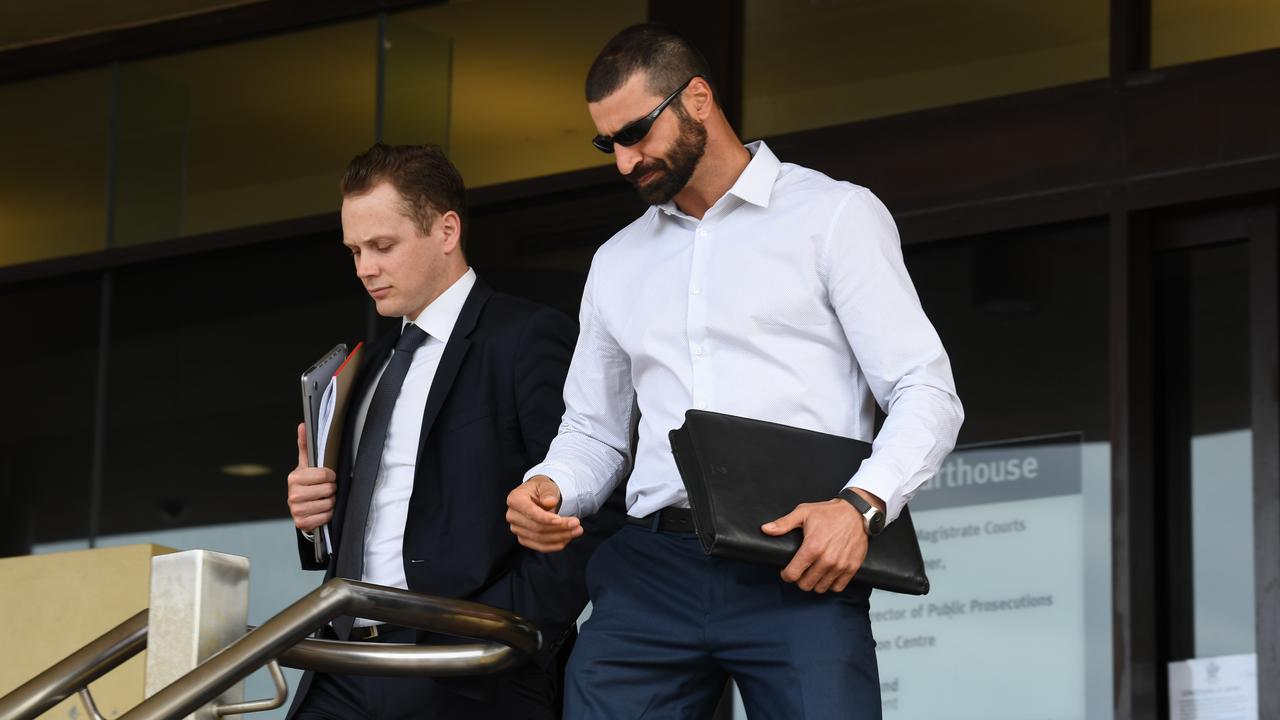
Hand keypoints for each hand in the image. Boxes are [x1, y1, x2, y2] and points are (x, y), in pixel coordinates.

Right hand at [287, 423, 336, 531]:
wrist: (300, 508)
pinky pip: (325, 517)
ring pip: (328, 504)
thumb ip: (305, 446)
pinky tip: (321, 510)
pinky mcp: (301, 523)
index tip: (328, 477)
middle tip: (326, 489)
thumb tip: (303, 425)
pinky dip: (327, 514)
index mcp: (294, 477)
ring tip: (324, 499)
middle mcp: (292, 494)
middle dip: (331, 490)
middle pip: (328, 490)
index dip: (331, 476)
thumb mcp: (306, 465)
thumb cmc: (307, 483)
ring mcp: (296, 510)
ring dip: (330, 502)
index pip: (325, 475)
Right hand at [506, 475, 582, 551]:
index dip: (546, 518)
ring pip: (539, 538)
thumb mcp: (546, 484)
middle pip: (536, 527)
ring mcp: (517, 529)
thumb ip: (547, 492)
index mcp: (515, 499)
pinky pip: (539, 546)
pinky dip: (554, 545)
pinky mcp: (524, 538)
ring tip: (577, 531)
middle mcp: (512, 516)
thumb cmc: (542, 489)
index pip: (530, 512)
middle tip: (577, 524)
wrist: (538, 496)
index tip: (561, 520)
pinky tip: (567, 539)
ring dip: (560, 537)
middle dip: (559, 528)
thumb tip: (550, 502)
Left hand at [761, 489, 881, 592]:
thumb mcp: (803, 513)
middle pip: (805, 585)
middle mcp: (826, 560)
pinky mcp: (851, 568)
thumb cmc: (829, 512)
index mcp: (812, 547)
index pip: (792, 574)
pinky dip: (830, 584)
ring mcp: (840, 565)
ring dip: (814, 583)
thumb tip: (765, 529)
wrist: (856, 513)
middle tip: (800, 571)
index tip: (787, 570)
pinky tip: (826, 575)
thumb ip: (783, 523)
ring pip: (820, 588)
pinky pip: (837, 587)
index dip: (786, 574)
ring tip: (813, 573)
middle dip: (799, 580)